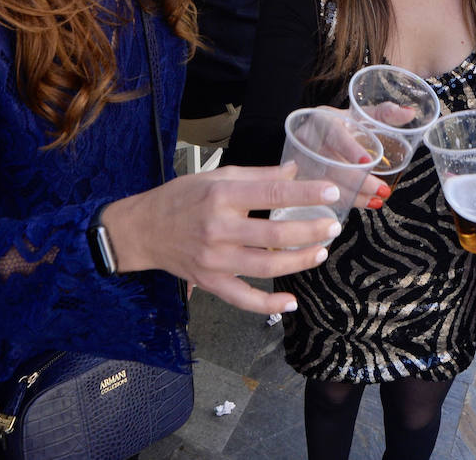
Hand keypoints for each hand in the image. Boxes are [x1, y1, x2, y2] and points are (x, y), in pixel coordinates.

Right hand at [100, 162, 342, 314]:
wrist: (143, 229)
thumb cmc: (182, 198)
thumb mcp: (216, 176)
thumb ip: (258, 175)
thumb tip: (295, 171)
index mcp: (222, 195)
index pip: (272, 192)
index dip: (306, 193)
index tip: (332, 192)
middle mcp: (219, 228)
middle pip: (274, 233)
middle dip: (310, 230)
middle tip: (332, 225)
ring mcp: (214, 259)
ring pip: (265, 265)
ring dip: (298, 261)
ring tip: (320, 252)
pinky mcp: (209, 282)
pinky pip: (242, 298)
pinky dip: (267, 303)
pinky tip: (290, 301)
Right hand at [308, 105, 392, 210]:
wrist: (314, 133)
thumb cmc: (343, 124)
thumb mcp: (362, 114)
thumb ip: (386, 113)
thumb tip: (410, 112)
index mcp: (323, 119)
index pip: (334, 134)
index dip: (350, 149)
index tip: (368, 163)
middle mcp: (307, 139)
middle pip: (330, 164)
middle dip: (358, 181)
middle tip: (382, 190)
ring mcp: (299, 160)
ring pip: (323, 183)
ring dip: (352, 195)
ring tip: (376, 201)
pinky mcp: (299, 177)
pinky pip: (318, 194)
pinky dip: (341, 202)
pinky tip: (360, 204)